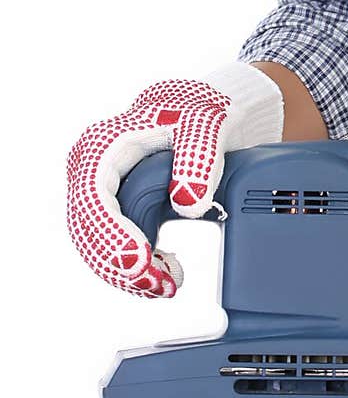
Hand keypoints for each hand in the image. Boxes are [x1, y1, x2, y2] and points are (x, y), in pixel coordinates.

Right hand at [66, 62, 283, 297]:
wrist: (199, 111)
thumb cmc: (197, 111)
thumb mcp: (207, 124)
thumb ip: (199, 159)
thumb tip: (188, 203)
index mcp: (104, 145)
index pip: (95, 198)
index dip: (111, 234)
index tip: (138, 263)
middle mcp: (91, 170)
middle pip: (89, 230)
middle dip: (121, 266)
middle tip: (160, 287)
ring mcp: (99, 191)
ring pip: (97, 244)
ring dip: (127, 274)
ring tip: (166, 286)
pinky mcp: (114, 209)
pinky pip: (114, 244)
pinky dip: (135, 266)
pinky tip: (164, 272)